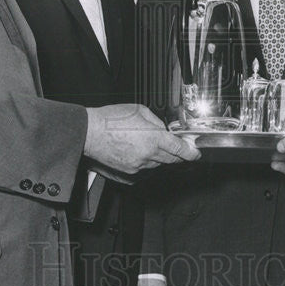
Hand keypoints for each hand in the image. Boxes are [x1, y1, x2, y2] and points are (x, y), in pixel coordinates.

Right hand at [83, 104, 199, 174]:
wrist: (89, 133)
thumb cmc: (110, 119)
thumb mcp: (140, 111)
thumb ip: (156, 122)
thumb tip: (164, 130)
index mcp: (154, 138)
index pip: (180, 150)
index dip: (191, 153)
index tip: (196, 154)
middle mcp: (148, 155)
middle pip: (172, 160)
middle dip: (177, 155)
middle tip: (177, 148)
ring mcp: (138, 167)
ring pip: (158, 165)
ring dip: (160, 157)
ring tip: (147, 145)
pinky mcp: (128, 174)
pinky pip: (144, 171)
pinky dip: (146, 163)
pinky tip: (137, 152)